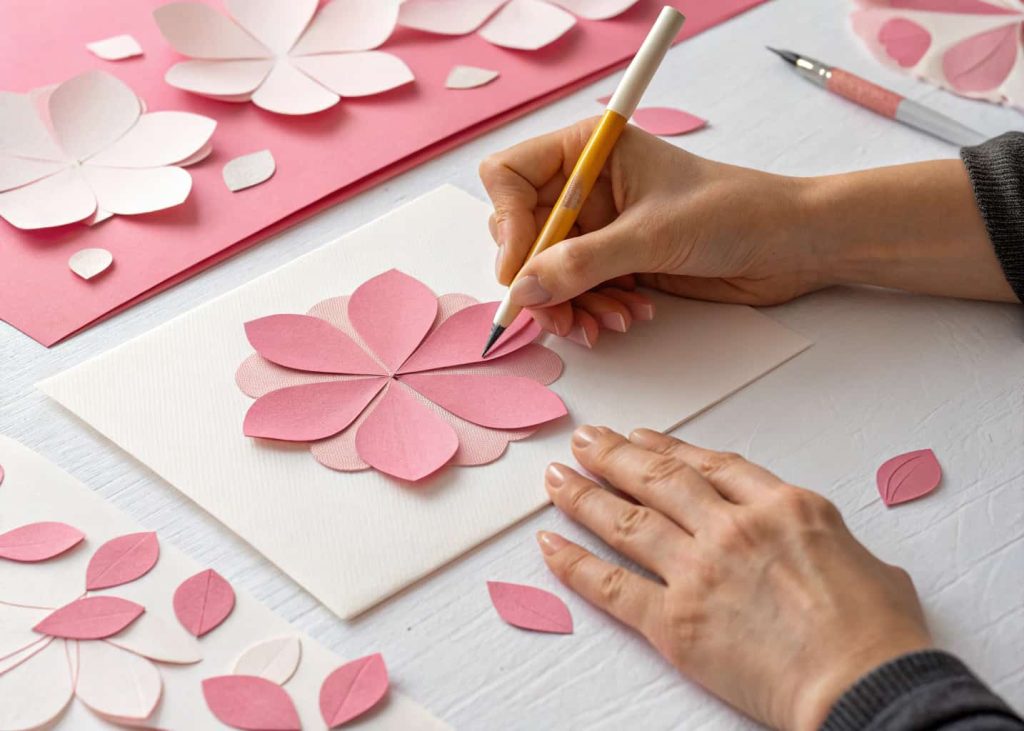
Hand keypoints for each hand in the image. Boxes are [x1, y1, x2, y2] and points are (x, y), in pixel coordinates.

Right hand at [480, 118, 819, 343]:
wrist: (791, 244)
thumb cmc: (734, 211)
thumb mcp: (652, 235)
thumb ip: (582, 263)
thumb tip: (523, 290)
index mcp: (588, 151)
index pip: (509, 178)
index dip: (506, 224)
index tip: (519, 271)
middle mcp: (586, 186)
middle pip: (523, 234)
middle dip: (539, 280)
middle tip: (560, 315)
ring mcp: (600, 226)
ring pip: (548, 272)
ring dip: (570, 305)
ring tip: (608, 323)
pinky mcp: (616, 261)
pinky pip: (578, 291)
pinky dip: (593, 310)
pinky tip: (628, 317)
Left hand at [537, 426, 932, 730]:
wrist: (868, 687)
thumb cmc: (881, 635)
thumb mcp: (869, 563)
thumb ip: (829, 543)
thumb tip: (823, 549)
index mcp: (782, 506)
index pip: (711, 465)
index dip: (669, 449)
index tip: (641, 439)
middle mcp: (732, 527)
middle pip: (659, 479)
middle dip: (615, 457)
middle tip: (584, 442)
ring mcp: (699, 571)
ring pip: (625, 521)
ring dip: (584, 496)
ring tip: (556, 479)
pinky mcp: (675, 623)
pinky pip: (610, 585)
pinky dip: (573, 564)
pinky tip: (549, 544)